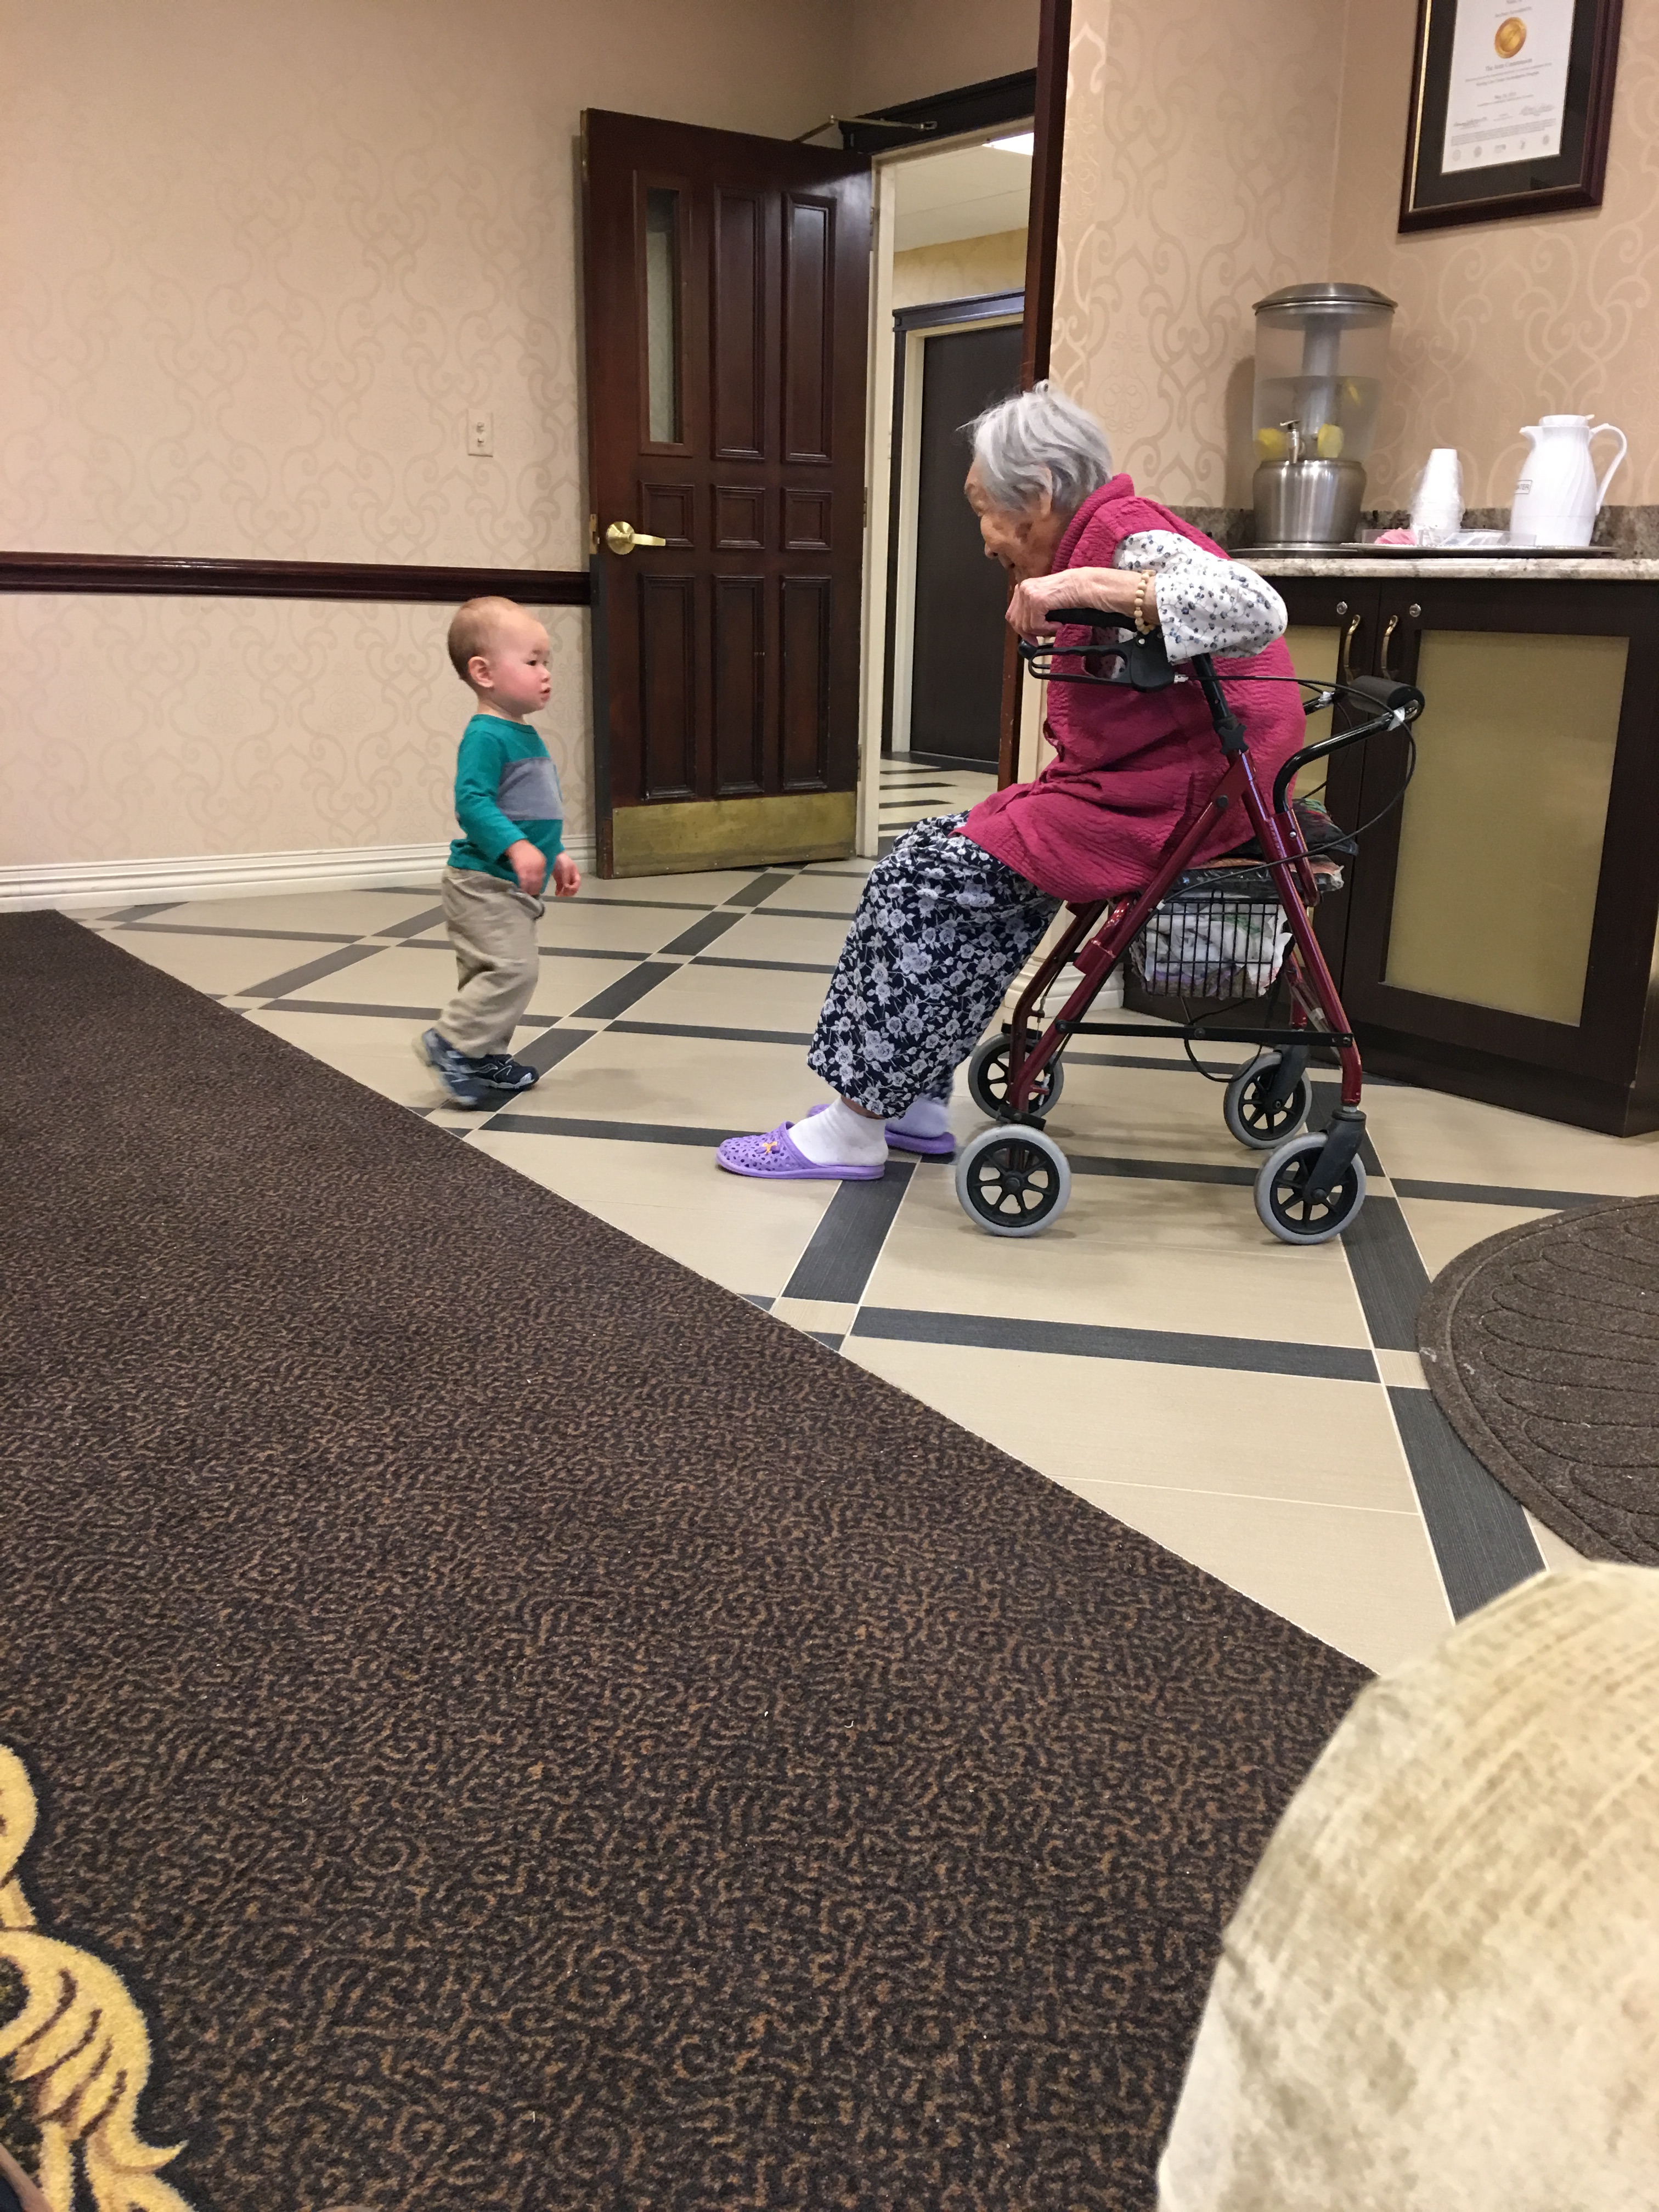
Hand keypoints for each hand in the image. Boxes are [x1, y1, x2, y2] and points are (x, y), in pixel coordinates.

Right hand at [505, 839, 546, 896]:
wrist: (517, 845)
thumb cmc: (525, 852)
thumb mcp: (536, 859)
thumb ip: (538, 869)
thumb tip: (538, 880)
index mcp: (542, 863)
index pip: (542, 878)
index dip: (538, 886)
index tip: (536, 890)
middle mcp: (538, 867)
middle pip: (537, 882)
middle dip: (534, 889)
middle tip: (531, 895)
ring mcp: (530, 869)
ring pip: (531, 883)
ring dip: (528, 890)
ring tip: (526, 894)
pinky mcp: (522, 870)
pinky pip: (523, 881)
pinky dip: (523, 886)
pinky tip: (521, 889)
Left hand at [551, 853, 581, 897]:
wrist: (551, 854)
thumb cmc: (561, 860)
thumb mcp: (565, 869)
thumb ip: (566, 879)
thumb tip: (566, 888)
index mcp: (575, 873)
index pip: (577, 883)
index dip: (574, 887)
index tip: (568, 888)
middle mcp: (571, 877)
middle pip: (573, 887)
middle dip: (569, 891)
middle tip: (564, 894)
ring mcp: (564, 878)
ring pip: (567, 889)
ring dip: (564, 893)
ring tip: (559, 895)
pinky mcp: (558, 879)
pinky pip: (560, 887)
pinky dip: (559, 891)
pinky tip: (556, 893)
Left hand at [1006, 565, 1149, 638]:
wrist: (1085, 586)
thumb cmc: (1070, 593)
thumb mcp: (1046, 602)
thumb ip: (1032, 611)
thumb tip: (1024, 630)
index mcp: (1023, 587)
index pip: (1012, 615)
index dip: (1021, 630)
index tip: (1031, 639)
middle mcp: (1023, 588)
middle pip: (1016, 622)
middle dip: (1030, 633)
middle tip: (1043, 636)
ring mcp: (1029, 594)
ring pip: (1026, 626)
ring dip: (1042, 630)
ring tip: (1055, 624)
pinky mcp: (1038, 601)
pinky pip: (1036, 625)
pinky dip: (1048, 628)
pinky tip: (1058, 622)